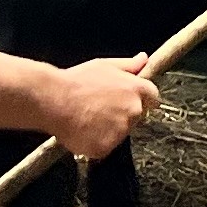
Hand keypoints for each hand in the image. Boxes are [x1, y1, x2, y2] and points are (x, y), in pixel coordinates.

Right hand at [37, 56, 162, 162]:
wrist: (53, 100)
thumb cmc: (76, 81)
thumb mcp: (104, 65)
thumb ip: (128, 65)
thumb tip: (143, 59)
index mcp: (135, 90)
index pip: (152, 98)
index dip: (141, 99)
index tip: (128, 100)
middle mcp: (133, 111)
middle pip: (136, 117)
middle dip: (122, 114)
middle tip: (99, 108)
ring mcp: (121, 131)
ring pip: (120, 133)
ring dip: (108, 129)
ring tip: (88, 118)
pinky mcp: (107, 147)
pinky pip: (105, 147)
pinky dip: (95, 142)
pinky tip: (82, 130)